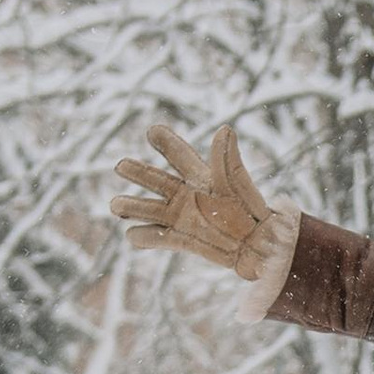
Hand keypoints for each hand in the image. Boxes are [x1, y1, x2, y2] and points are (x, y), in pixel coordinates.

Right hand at [110, 121, 286, 279]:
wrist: (259, 244)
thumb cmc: (250, 211)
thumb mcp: (236, 183)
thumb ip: (228, 160)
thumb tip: (225, 130)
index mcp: (200, 176)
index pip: (179, 155)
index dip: (166, 142)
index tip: (153, 131)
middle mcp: (186, 194)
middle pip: (155, 180)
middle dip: (137, 172)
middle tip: (120, 166)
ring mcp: (182, 216)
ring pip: (150, 209)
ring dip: (132, 207)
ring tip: (115, 205)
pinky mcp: (182, 238)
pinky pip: (159, 238)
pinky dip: (145, 238)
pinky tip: (132, 236)